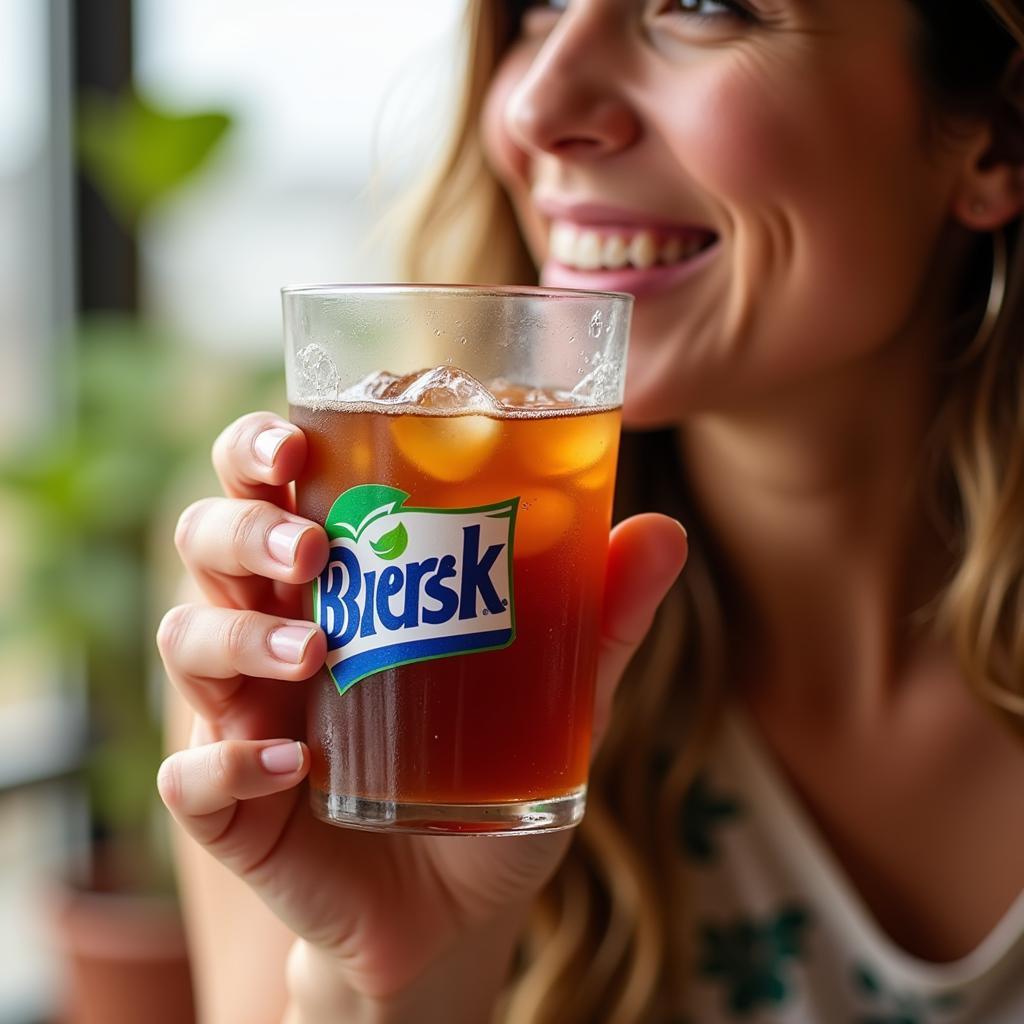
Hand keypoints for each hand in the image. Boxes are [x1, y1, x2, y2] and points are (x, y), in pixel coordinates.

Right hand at [157, 411, 686, 1002]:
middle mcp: (277, 632)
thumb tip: (664, 531)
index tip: (298, 441)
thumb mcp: (557, 694)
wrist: (459, 909)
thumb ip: (600, 618)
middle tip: (312, 543)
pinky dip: (227, 762)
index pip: (271, 487)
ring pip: (188, 643)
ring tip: (316, 648)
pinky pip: (192, 774)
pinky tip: (288, 764)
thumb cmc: (492, 775)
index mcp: (339, 582)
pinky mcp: (234, 806)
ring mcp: (246, 716)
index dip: (260, 447)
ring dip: (238, 633)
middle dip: (242, 525)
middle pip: (208, 542)